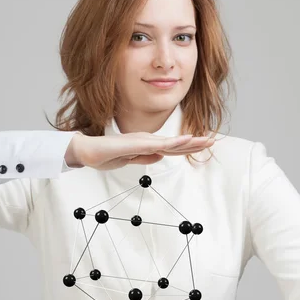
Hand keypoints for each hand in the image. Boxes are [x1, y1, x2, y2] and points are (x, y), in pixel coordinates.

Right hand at [65, 131, 213, 170]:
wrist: (86, 151)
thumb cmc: (103, 155)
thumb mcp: (128, 160)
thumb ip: (144, 158)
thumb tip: (161, 157)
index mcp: (145, 145)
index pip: (171, 148)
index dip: (187, 147)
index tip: (202, 145)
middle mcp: (147, 140)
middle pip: (175, 144)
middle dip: (195, 143)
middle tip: (213, 141)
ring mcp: (143, 141)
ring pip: (172, 142)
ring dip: (190, 142)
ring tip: (206, 140)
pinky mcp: (137, 143)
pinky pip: (160, 143)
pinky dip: (175, 142)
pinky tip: (187, 140)